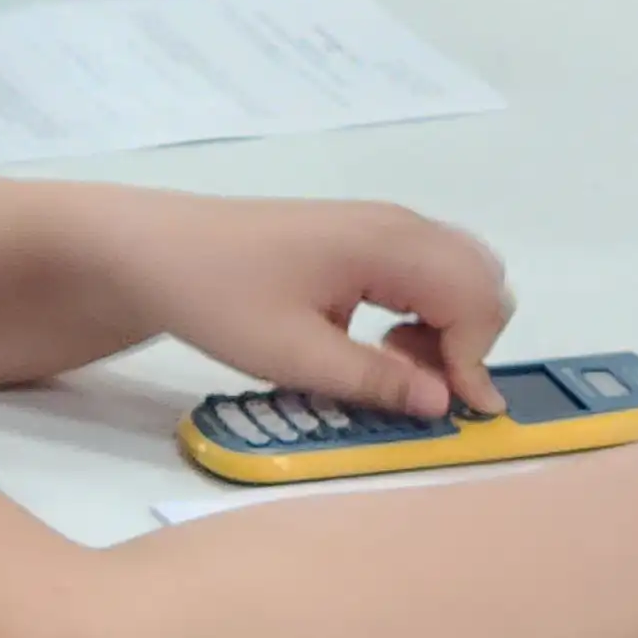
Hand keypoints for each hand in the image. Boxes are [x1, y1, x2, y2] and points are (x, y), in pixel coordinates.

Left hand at [123, 194, 510, 418]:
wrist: (155, 249)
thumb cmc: (218, 297)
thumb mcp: (293, 355)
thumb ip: (375, 380)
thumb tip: (442, 404)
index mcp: (386, 245)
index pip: (473, 300)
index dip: (472, 362)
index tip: (450, 413)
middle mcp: (397, 224)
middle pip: (482, 279)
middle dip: (471, 341)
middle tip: (420, 387)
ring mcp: (381, 225)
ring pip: (460, 273)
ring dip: (450, 327)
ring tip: (394, 366)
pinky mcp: (363, 236)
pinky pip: (428, 270)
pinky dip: (429, 311)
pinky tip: (380, 341)